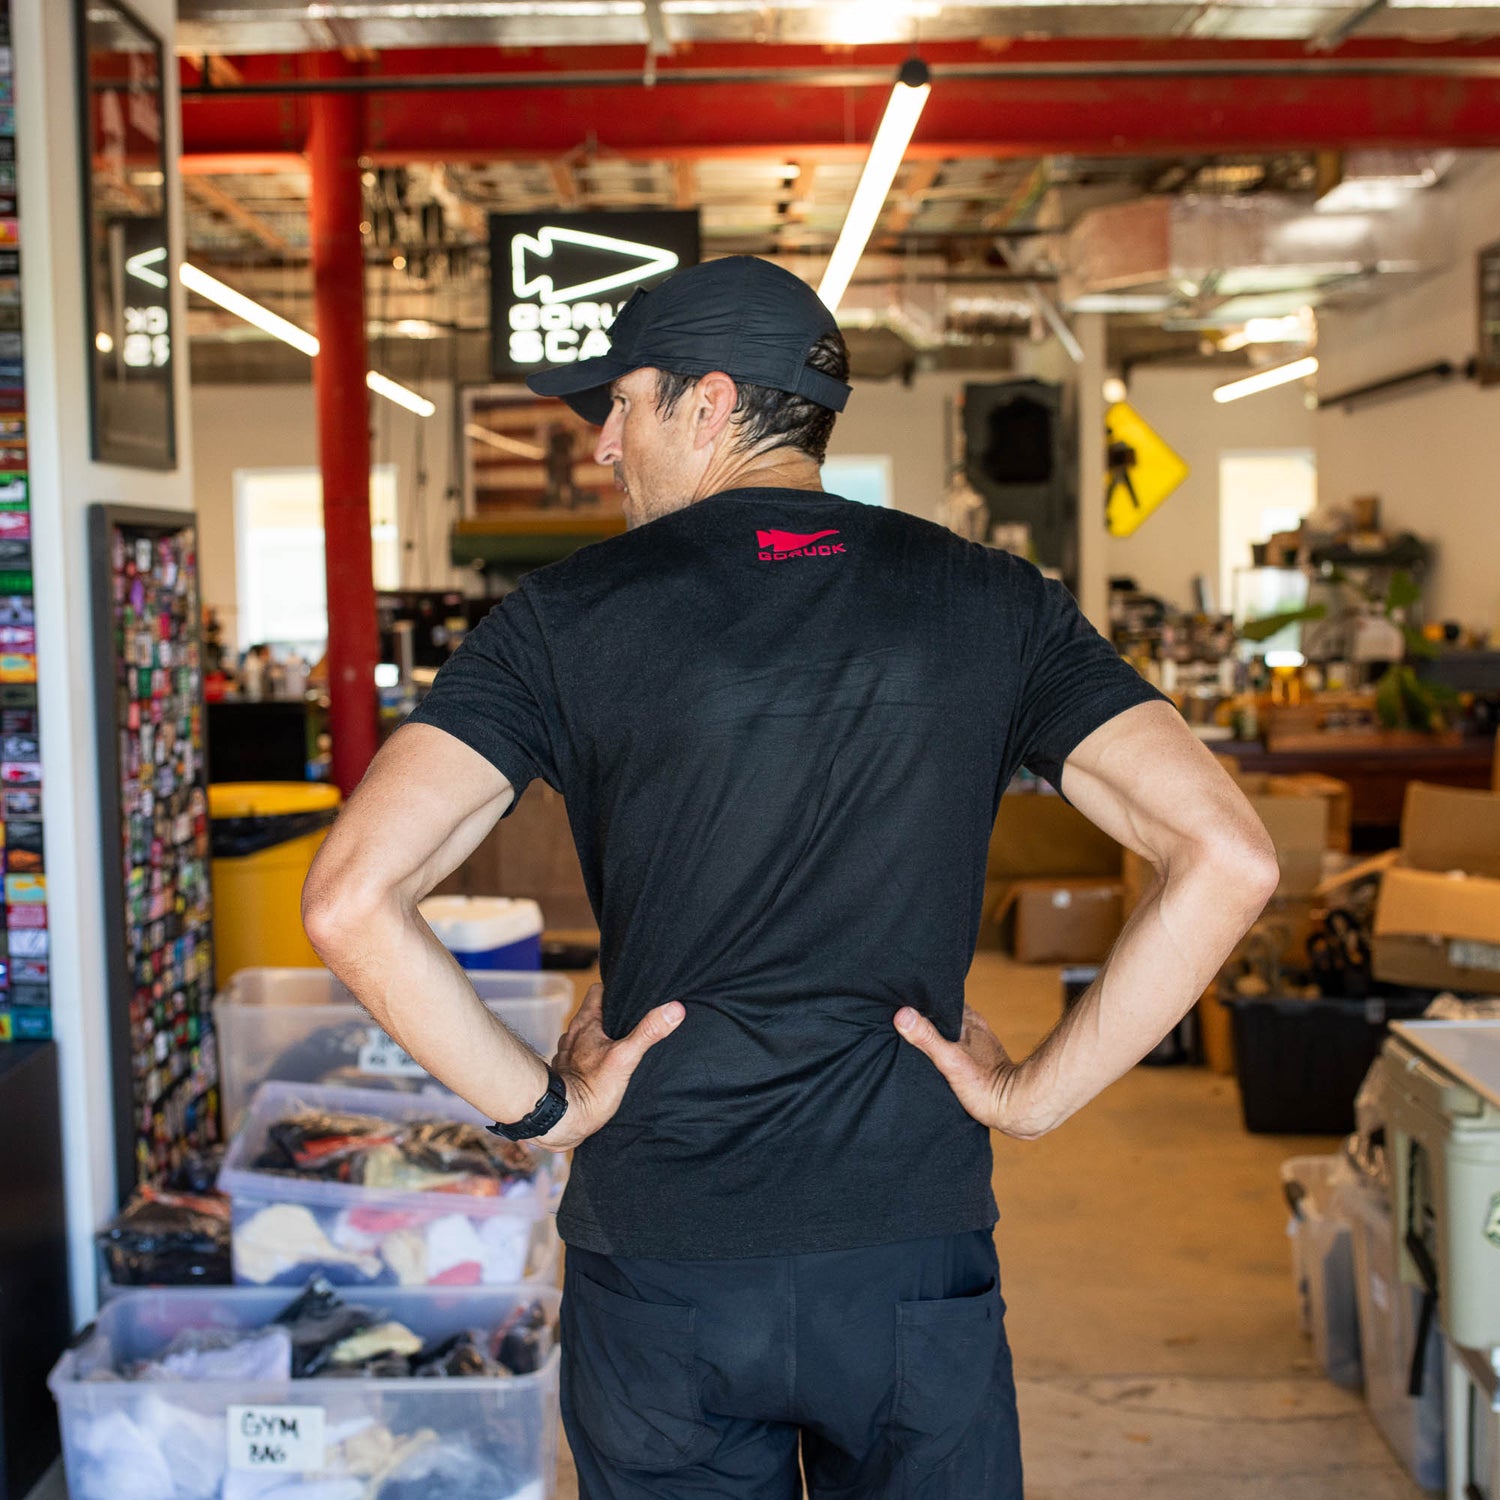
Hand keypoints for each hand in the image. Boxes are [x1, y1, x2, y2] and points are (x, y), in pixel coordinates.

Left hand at [535, 983, 683, 1151]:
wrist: (563, 1120)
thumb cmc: (591, 1088)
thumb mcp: (626, 1057)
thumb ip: (648, 1032)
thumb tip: (674, 1009)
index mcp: (585, 1023)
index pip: (598, 991)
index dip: (614, 989)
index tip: (631, 994)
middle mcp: (573, 1034)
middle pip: (594, 1013)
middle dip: (612, 1016)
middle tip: (634, 1021)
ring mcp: (568, 1053)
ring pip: (587, 1036)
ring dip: (601, 1037)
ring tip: (621, 1044)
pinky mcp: (568, 1073)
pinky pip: (581, 1056)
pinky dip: (592, 1057)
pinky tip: (604, 1067)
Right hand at [894, 1004, 1043, 1139]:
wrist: (1013, 1109)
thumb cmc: (985, 1085)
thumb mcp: (950, 1060)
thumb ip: (927, 1037)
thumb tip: (902, 1014)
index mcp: (968, 1019)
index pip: (940, 1000)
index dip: (920, 1000)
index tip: (899, 1001)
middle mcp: (974, 1027)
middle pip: (943, 1015)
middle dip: (925, 1017)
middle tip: (902, 1021)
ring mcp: (978, 1043)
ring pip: (950, 1031)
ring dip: (935, 1034)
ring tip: (914, 1039)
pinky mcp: (979, 1060)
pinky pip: (956, 1046)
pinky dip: (944, 1048)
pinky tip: (934, 1058)